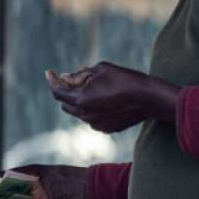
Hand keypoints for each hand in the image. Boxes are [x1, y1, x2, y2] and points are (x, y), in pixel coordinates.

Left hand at [46, 62, 179, 132]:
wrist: (148, 98)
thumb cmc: (124, 79)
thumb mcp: (99, 69)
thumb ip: (78, 75)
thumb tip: (64, 77)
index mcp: (80, 100)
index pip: (57, 92)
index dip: (52, 81)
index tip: (49, 72)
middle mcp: (84, 115)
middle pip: (65, 103)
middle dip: (65, 90)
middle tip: (70, 77)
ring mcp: (95, 124)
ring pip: (78, 111)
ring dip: (78, 99)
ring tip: (91, 85)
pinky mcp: (106, 128)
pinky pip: (91, 117)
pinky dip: (90, 108)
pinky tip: (103, 97)